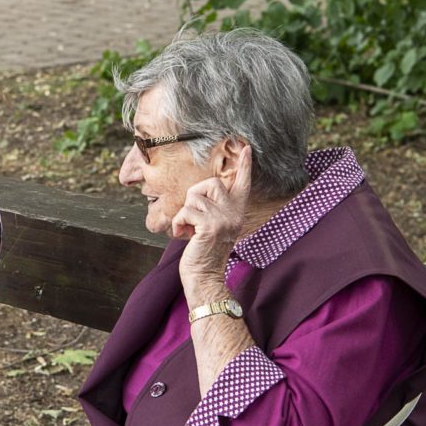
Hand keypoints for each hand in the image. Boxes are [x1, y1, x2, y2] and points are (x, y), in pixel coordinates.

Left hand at [173, 145, 252, 303]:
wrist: (204, 276)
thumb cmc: (203, 251)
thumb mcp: (213, 226)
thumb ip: (213, 208)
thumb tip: (202, 191)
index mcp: (236, 212)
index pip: (242, 184)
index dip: (244, 166)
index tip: (247, 148)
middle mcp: (234, 213)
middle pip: (210, 184)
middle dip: (194, 198)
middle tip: (193, 220)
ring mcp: (223, 219)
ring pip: (193, 198)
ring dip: (184, 215)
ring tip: (190, 231)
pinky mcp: (210, 226)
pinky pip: (185, 212)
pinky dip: (178, 224)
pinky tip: (185, 236)